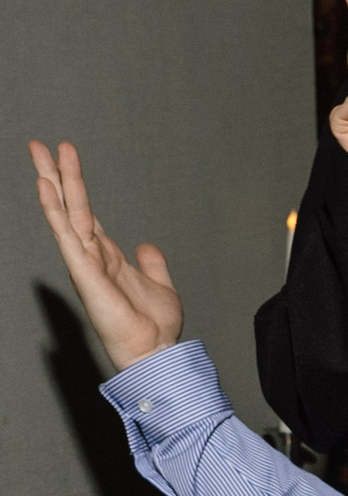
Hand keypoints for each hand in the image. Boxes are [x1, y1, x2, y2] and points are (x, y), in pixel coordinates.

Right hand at [31, 140, 184, 370]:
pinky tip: (46, 187)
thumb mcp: (161, 285)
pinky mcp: (84, 271)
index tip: (64, 157)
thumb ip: (152, 263)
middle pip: (70, 205)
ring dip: (53, 181)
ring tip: (40, 152)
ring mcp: (85, 262)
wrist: (156, 351)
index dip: (75, 185)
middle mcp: (91, 255)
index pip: (86, 212)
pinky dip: (55, 211)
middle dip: (56, 174)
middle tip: (39, 144)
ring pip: (65, 213)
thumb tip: (147, 246)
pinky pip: (66, 235)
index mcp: (107, 255)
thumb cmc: (155, 327)